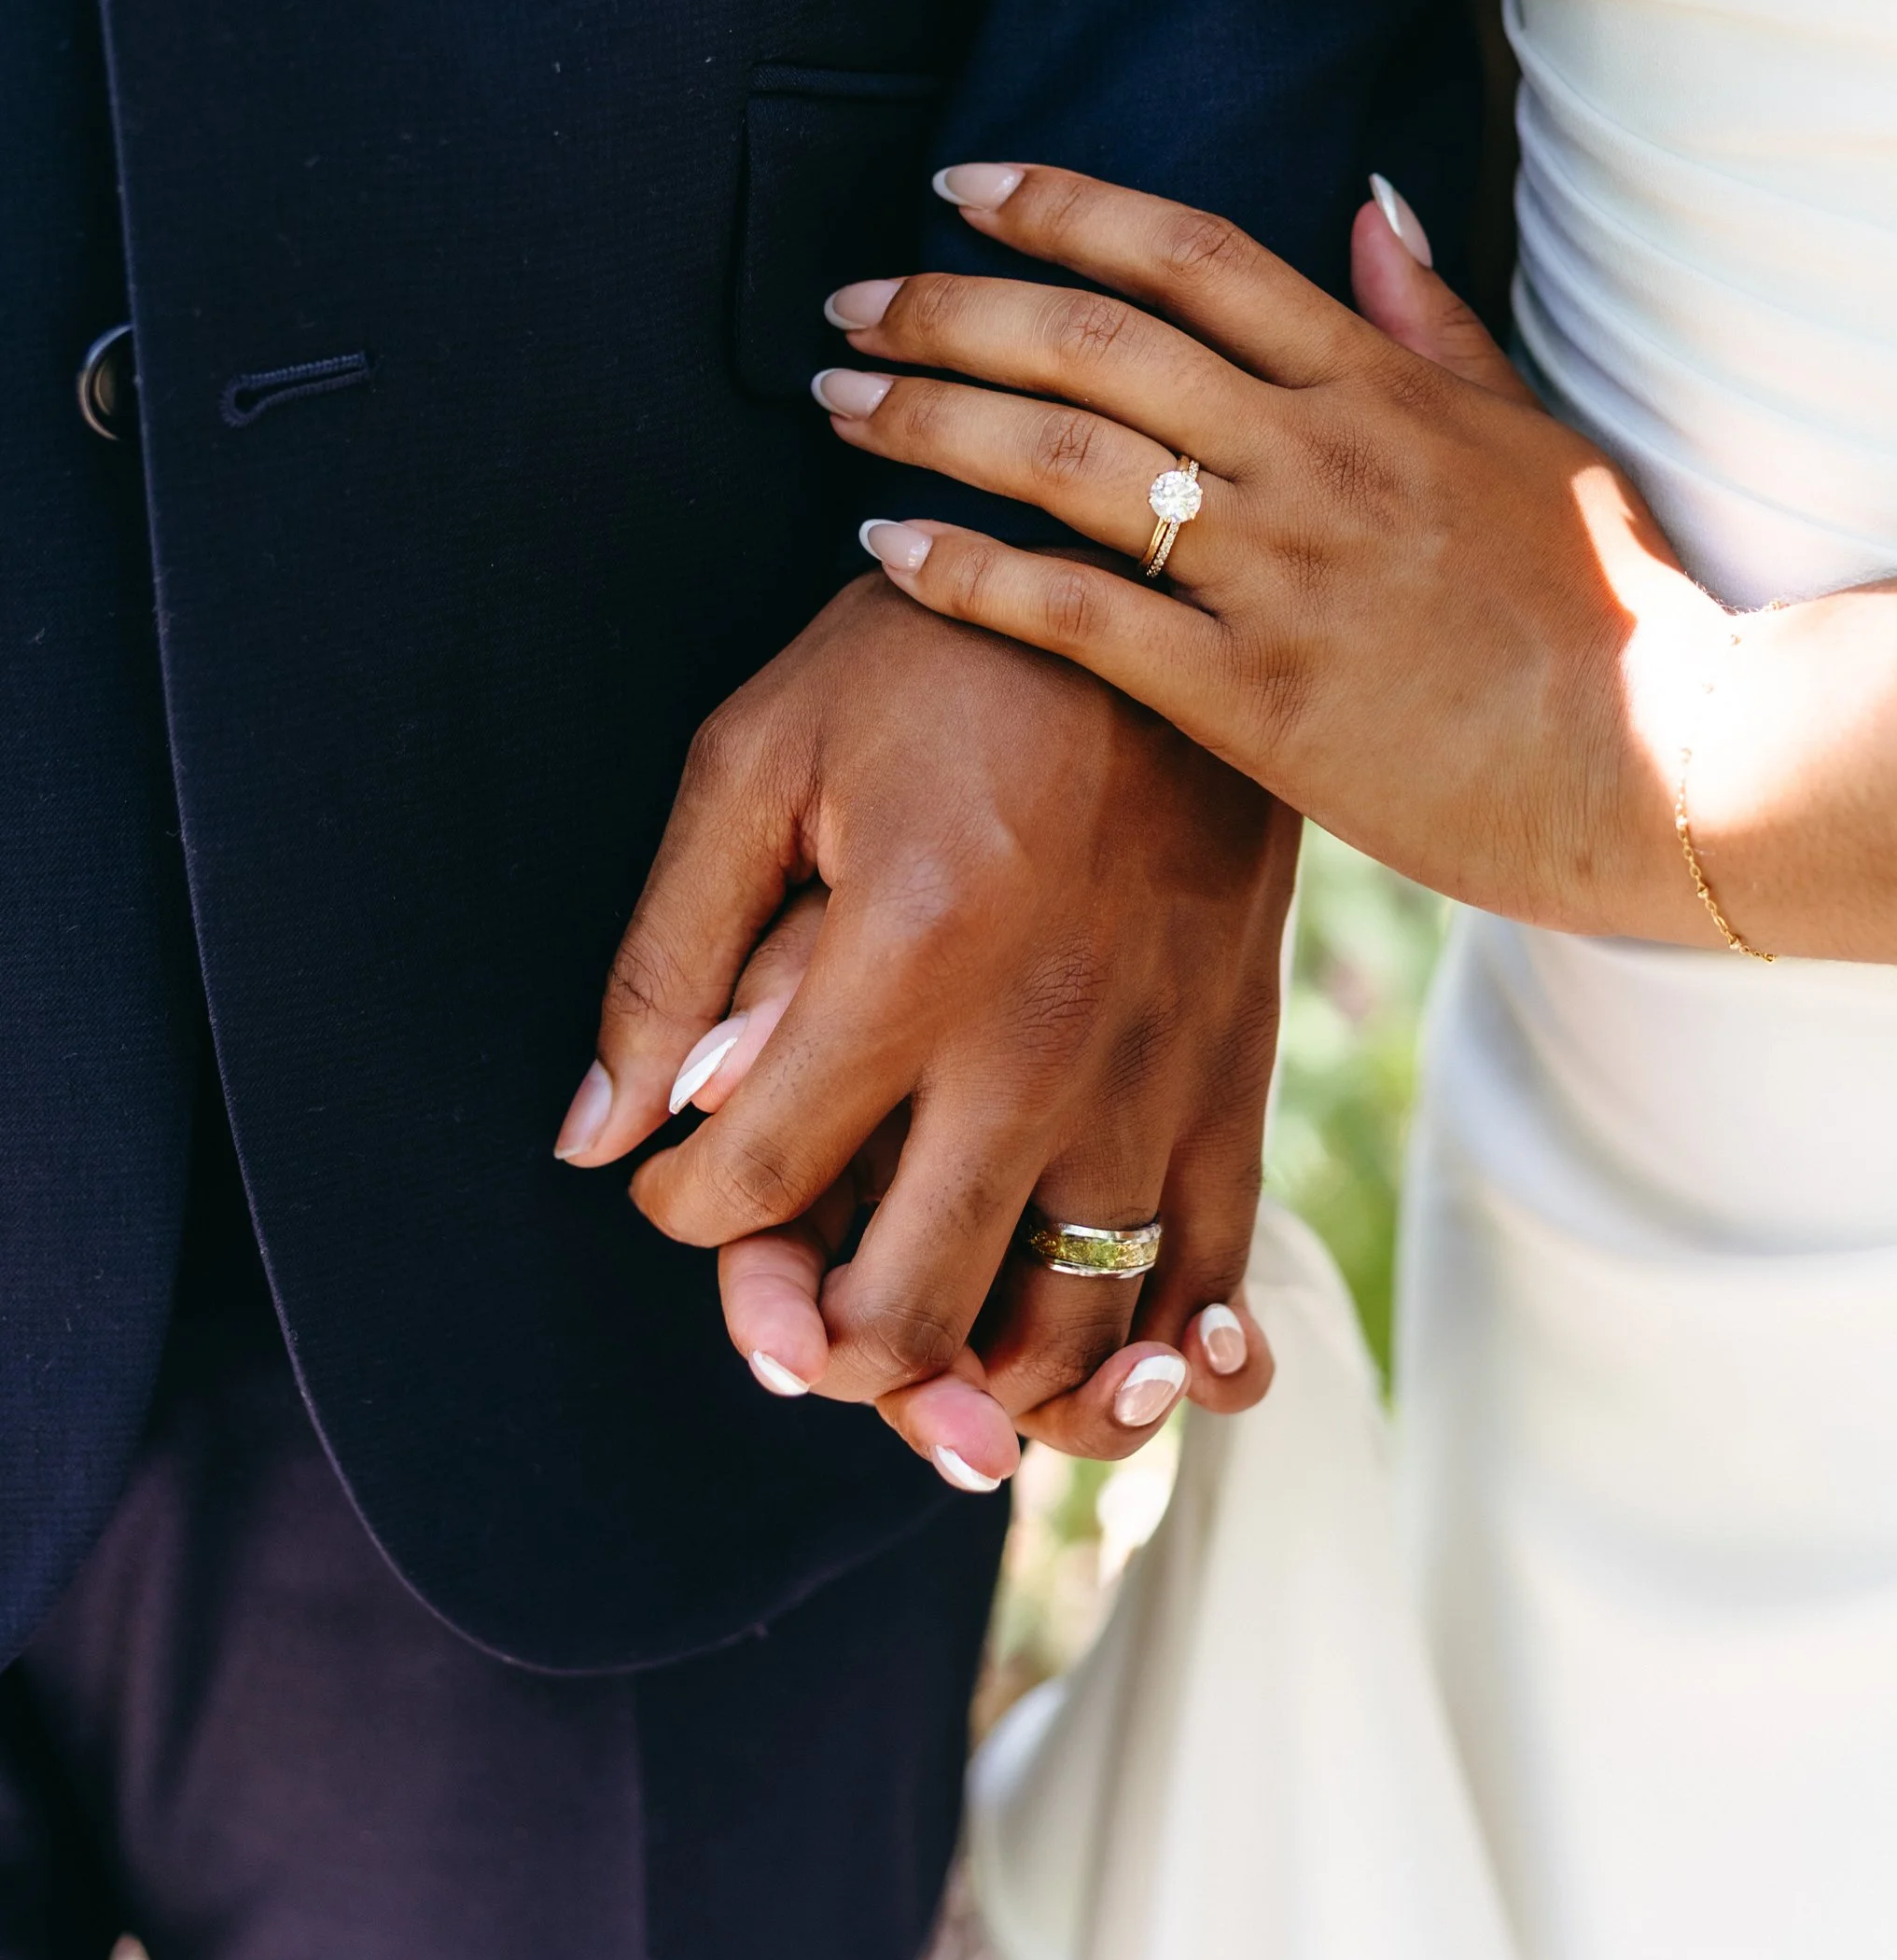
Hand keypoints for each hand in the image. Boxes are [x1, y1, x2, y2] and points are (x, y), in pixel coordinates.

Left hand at [555, 576, 1292, 1484]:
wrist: (1163, 575)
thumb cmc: (938, 650)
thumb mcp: (760, 752)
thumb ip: (668, 954)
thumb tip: (596, 1136)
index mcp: (907, 962)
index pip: (754, 1188)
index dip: (683, 1212)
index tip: (677, 1178)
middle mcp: (1041, 1049)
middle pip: (904, 1315)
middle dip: (814, 1341)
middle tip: (785, 1287)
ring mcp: (1155, 1076)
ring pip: (1066, 1338)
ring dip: (975, 1383)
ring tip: (913, 1343)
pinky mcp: (1237, 1072)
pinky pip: (1211, 1281)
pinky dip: (1154, 1364)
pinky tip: (1097, 1369)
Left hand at [812, 164, 1728, 937]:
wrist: (1671, 767)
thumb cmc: (1613, 607)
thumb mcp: (1533, 432)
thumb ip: (1431, 323)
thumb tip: (1362, 202)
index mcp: (1378, 385)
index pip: (1192, 254)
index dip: (1065, 204)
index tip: (960, 184)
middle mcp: (1317, 457)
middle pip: (1095, 340)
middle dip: (951, 305)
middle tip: (850, 297)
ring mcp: (1283, 576)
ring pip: (1067, 462)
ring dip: (930, 418)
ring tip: (837, 398)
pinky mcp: (1258, 701)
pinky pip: (1079, 617)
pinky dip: (968, 574)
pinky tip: (885, 549)